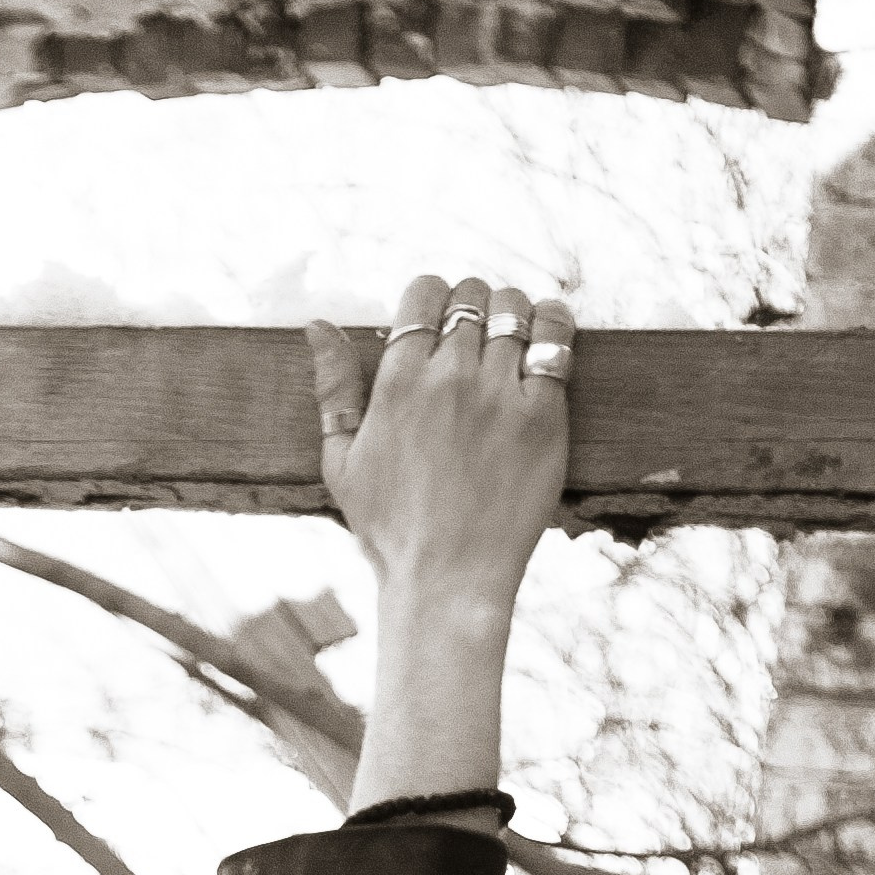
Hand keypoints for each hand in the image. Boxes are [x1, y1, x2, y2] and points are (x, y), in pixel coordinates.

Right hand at [306, 274, 572, 624]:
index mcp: (398, 383)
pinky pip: (557, 338)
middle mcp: (449, 378)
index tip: (438, 323)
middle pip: (472, 295)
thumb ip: (333, 389)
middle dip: (473, 307)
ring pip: (515, 308)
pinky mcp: (543, 415)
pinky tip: (547, 334)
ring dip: (513, 313)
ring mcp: (499, 394)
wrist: (447, 581)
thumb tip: (317, 324)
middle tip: (475, 338)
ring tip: (511, 338)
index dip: (433, 299)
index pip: (425, 292)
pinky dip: (554, 324)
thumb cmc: (389, 530)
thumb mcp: (341, 462)